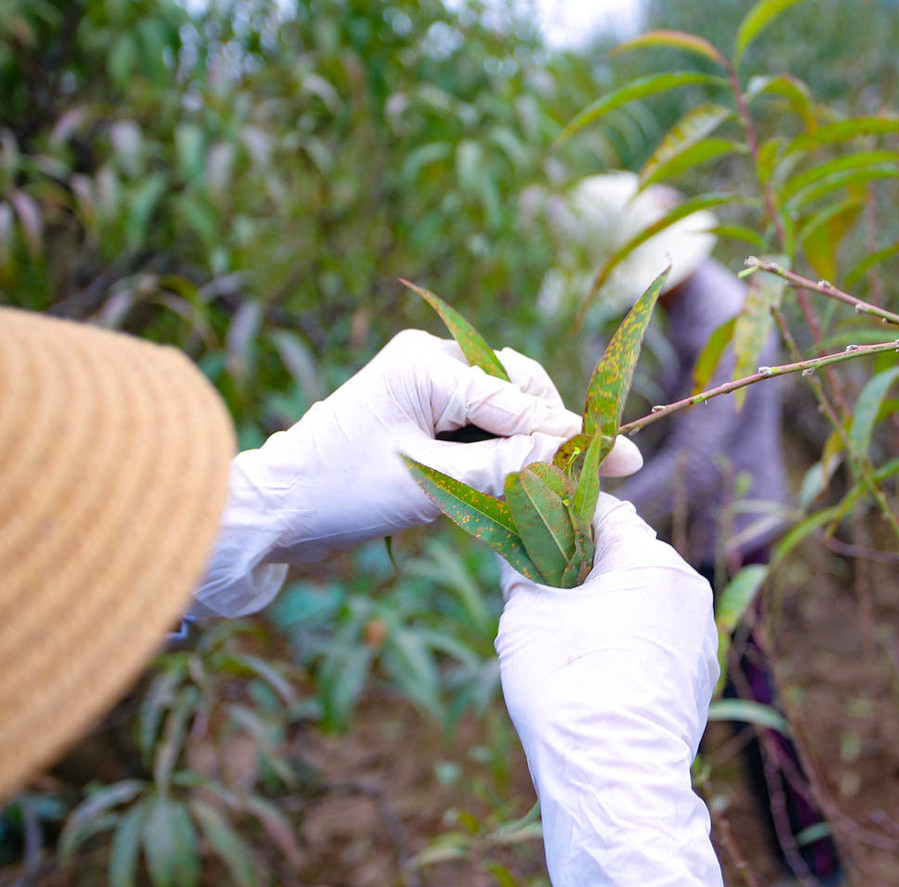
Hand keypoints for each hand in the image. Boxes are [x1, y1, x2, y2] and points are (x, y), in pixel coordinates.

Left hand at [190, 331, 641, 616]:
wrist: (272, 515)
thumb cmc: (342, 494)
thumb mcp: (433, 483)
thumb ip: (508, 466)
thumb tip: (578, 455)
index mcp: (426, 363)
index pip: (518, 400)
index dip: (569, 436)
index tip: (625, 459)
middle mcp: (428, 359)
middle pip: (518, 390)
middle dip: (546, 435)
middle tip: (576, 483)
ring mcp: (422, 384)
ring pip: (503, 407)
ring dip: (523, 446)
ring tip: (542, 492)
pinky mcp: (418, 411)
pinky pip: (478, 424)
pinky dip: (498, 454)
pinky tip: (508, 486)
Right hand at [496, 494, 746, 886]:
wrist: (612, 778)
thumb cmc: (566, 685)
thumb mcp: (526, 613)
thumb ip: (521, 564)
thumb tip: (512, 541)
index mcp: (652, 560)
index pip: (604, 510)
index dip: (559, 512)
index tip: (527, 522)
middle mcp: (688, 588)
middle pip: (627, 553)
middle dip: (581, 561)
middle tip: (536, 580)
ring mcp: (699, 634)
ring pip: (643, 597)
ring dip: (604, 601)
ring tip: (560, 630)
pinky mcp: (698, 675)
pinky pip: (656, 636)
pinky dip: (625, 638)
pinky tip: (592, 667)